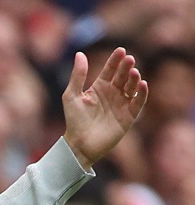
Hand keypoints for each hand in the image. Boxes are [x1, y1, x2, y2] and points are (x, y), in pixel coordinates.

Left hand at [62, 48, 147, 169]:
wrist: (79, 144)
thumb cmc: (74, 120)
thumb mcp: (71, 96)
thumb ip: (77, 75)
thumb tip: (79, 53)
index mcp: (99, 87)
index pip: (110, 70)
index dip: (115, 60)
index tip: (120, 50)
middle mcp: (112, 94)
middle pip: (122, 76)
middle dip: (126, 67)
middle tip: (129, 59)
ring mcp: (121, 105)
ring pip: (132, 88)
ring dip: (134, 79)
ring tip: (134, 72)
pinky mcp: (128, 117)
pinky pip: (138, 103)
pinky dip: (141, 94)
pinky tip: (142, 85)